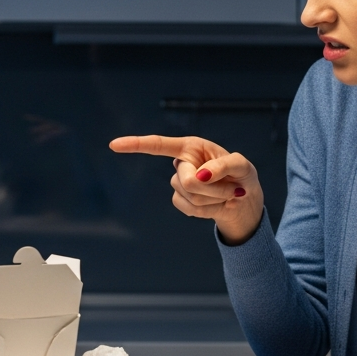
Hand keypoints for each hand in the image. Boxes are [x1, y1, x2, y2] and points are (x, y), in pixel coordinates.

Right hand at [109, 135, 264, 244]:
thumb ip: (225, 166)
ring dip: (214, 199)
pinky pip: (188, 208)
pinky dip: (207, 210)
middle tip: (232, 189)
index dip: (136, 145)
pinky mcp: (180, 200)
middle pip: (186, 180)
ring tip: (227, 195)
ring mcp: (179, 183)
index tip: (114, 145)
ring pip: (189, 196)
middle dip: (213, 189)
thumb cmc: (243, 177)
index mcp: (191, 147)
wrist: (243, 203)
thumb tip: (201, 175)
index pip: (159, 145)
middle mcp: (182, 162)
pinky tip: (215, 205)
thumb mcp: (243, 167)